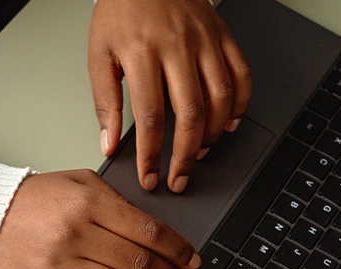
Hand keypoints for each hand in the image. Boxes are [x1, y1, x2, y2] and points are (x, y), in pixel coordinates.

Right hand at [0, 170, 201, 268]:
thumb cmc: (34, 199)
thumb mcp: (80, 183)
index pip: (147, 230)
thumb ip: (117, 203)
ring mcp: (61, 265)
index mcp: (90, 204)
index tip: (192, 260)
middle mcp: (77, 234)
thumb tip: (154, 232)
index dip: (177, 249)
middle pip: (139, 263)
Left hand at [89, 0, 251, 192]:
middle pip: (190, 113)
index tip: (150, 177)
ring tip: (198, 153)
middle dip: (185, 156)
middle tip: (179, 179)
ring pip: (220, 98)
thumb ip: (104, 101)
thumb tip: (109, 143)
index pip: (149, 118)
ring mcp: (204, 40)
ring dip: (212, 134)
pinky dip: (239, 104)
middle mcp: (177, 47)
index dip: (151, 155)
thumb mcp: (99, 54)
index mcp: (142, 53)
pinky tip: (228, 124)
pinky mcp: (222, 35)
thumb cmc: (120, 11)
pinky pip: (241, 75)